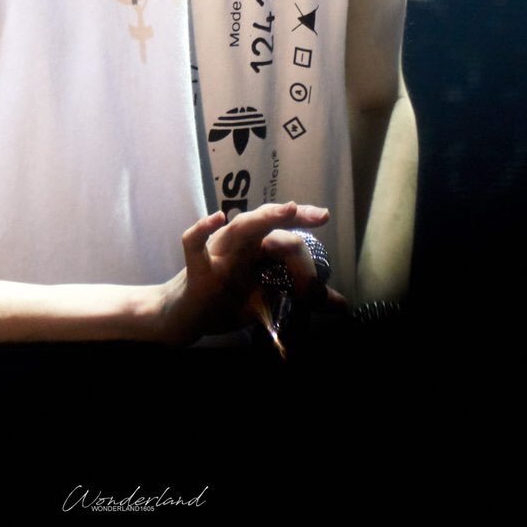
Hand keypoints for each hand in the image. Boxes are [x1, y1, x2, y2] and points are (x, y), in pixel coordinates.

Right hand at [158, 201, 330, 344]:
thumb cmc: (225, 301)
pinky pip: (194, 245)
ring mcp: (217, 255)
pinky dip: (202, 229)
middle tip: (320, 218)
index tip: (322, 223)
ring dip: (264, 217)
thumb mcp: (267, 299)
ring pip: (239, 227)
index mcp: (254, 248)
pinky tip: (217, 218)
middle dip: (293, 217)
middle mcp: (237, 245)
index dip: (302, 225)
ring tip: (287, 209)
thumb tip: (342, 304)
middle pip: (266, 222)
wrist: (184, 317)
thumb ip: (301, 298)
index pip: (281, 229)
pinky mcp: (197, 271)